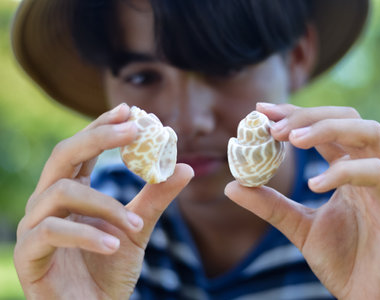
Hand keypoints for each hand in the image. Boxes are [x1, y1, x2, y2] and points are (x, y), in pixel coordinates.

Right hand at [14, 104, 193, 298]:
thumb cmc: (110, 268)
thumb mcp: (138, 228)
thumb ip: (155, 198)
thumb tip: (185, 167)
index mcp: (71, 192)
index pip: (81, 150)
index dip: (101, 126)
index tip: (128, 109)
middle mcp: (48, 203)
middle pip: (63, 155)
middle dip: (97, 137)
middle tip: (132, 129)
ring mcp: (34, 227)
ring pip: (61, 193)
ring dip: (104, 205)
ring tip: (135, 223)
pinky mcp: (29, 255)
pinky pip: (51, 232)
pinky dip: (86, 236)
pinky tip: (114, 245)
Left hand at [225, 104, 379, 298]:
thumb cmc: (343, 261)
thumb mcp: (299, 227)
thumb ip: (270, 204)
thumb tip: (231, 186)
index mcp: (349, 171)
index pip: (326, 127)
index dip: (295, 113)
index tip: (262, 110)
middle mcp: (369, 171)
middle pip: (349, 118)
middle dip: (309, 115)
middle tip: (273, 127)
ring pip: (370, 134)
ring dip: (328, 128)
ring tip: (292, 139)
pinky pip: (376, 176)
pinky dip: (344, 171)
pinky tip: (314, 183)